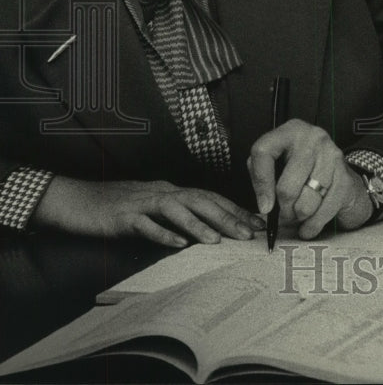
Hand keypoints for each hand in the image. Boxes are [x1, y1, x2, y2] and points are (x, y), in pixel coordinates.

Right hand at [32, 177, 264, 247]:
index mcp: (169, 191)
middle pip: (200, 201)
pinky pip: (145, 226)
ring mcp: (141, 203)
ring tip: (219, 240)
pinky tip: (178, 244)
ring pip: (176, 209)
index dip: (234, 209)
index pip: (209, 198)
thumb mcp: (149, 208)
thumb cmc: (113, 206)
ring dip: (200, 224)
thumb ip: (173, 215)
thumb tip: (203, 228)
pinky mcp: (121, 217)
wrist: (73, 200)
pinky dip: (162, 233)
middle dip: (227, 217)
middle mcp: (160, 192)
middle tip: (249, 233)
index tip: (256, 223)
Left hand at [247, 119, 372, 238]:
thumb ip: (262, 176)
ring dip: (298, 218)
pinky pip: (324, 211)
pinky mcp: (345, 176)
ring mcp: (332, 156)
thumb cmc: (301, 167)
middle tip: (282, 216)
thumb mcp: (276, 162)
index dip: (260, 184)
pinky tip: (308, 226)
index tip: (264, 205)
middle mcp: (313, 139)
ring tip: (296, 217)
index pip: (263, 152)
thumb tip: (265, 205)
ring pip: (306, 203)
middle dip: (283, 211)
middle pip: (287, 188)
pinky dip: (313, 225)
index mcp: (290, 131)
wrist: (338, 168)